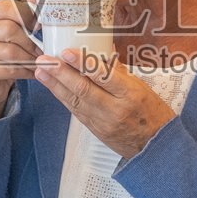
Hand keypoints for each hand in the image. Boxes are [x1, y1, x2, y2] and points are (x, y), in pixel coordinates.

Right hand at [0, 0, 42, 119]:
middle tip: (41, 49)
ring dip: (30, 58)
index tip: (39, 25)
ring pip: (10, 52)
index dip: (25, 14)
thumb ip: (19, 17)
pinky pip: (9, 70)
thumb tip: (35, 0)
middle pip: (8, 29)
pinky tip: (33, 72)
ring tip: (40, 62)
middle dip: (29, 41)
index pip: (3, 7)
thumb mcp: (7, 33)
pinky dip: (26, 72)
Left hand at [34, 49, 174, 157]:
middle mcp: (115, 109)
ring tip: (42, 72)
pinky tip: (53, 87)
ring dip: (55, 85)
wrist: (155, 147)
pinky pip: (76, 111)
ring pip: (75, 101)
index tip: (67, 52)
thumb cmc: (153, 114)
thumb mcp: (142, 88)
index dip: (83, 63)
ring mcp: (103, 122)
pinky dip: (63, 98)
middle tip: (45, 61)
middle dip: (61, 74)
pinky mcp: (95, 130)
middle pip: (83, 89)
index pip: (104, 76)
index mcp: (130, 94)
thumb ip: (119, 71)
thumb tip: (103, 50)